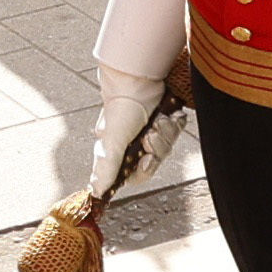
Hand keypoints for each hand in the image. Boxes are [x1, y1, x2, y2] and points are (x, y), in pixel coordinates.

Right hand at [86, 64, 170, 195]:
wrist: (138, 79)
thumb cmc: (121, 109)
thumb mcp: (111, 142)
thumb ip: (105, 169)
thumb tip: (95, 192)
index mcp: (120, 151)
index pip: (137, 174)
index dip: (145, 168)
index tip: (146, 159)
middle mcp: (135, 142)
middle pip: (156, 160)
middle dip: (157, 147)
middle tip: (150, 133)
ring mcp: (151, 129)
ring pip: (167, 145)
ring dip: (165, 132)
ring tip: (158, 119)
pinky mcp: (165, 118)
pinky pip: (176, 131)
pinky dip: (174, 123)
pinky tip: (168, 114)